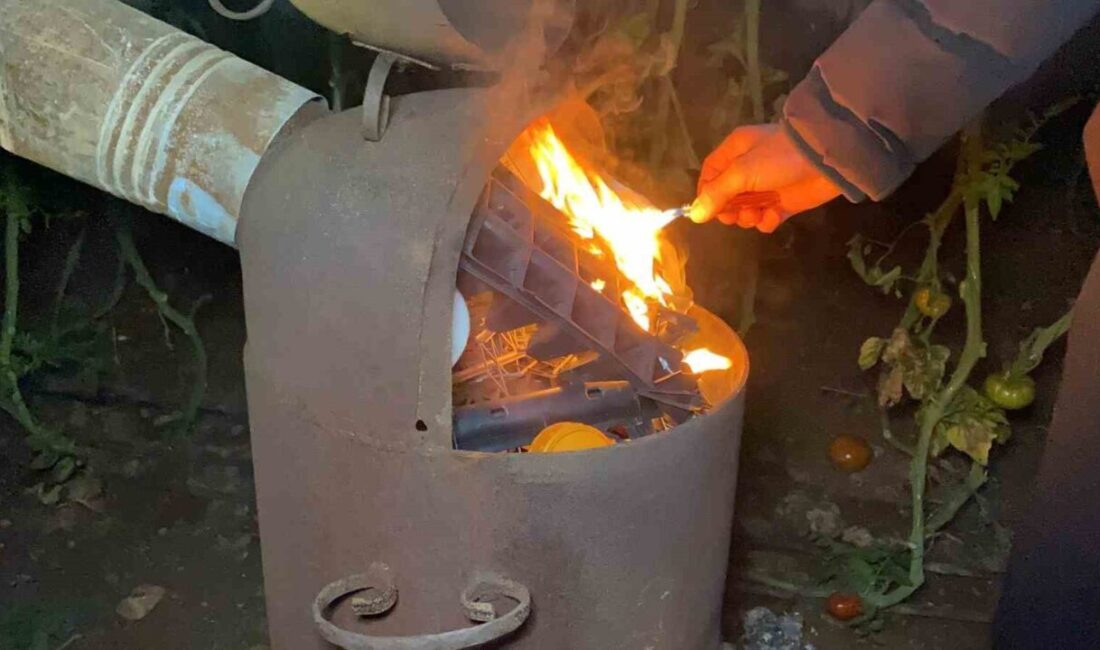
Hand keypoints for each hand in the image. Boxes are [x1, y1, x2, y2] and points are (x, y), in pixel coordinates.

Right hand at [690, 124, 841, 232]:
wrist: (826, 160)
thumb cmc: (779, 158)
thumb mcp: (742, 172)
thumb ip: (716, 194)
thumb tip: (694, 214)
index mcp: (736, 151)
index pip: (710, 174)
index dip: (706, 193)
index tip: (708, 210)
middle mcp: (749, 167)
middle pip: (726, 196)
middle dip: (729, 209)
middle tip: (735, 216)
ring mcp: (768, 186)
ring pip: (746, 209)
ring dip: (748, 217)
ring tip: (757, 214)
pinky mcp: (785, 201)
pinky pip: (767, 217)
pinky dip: (768, 221)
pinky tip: (774, 216)